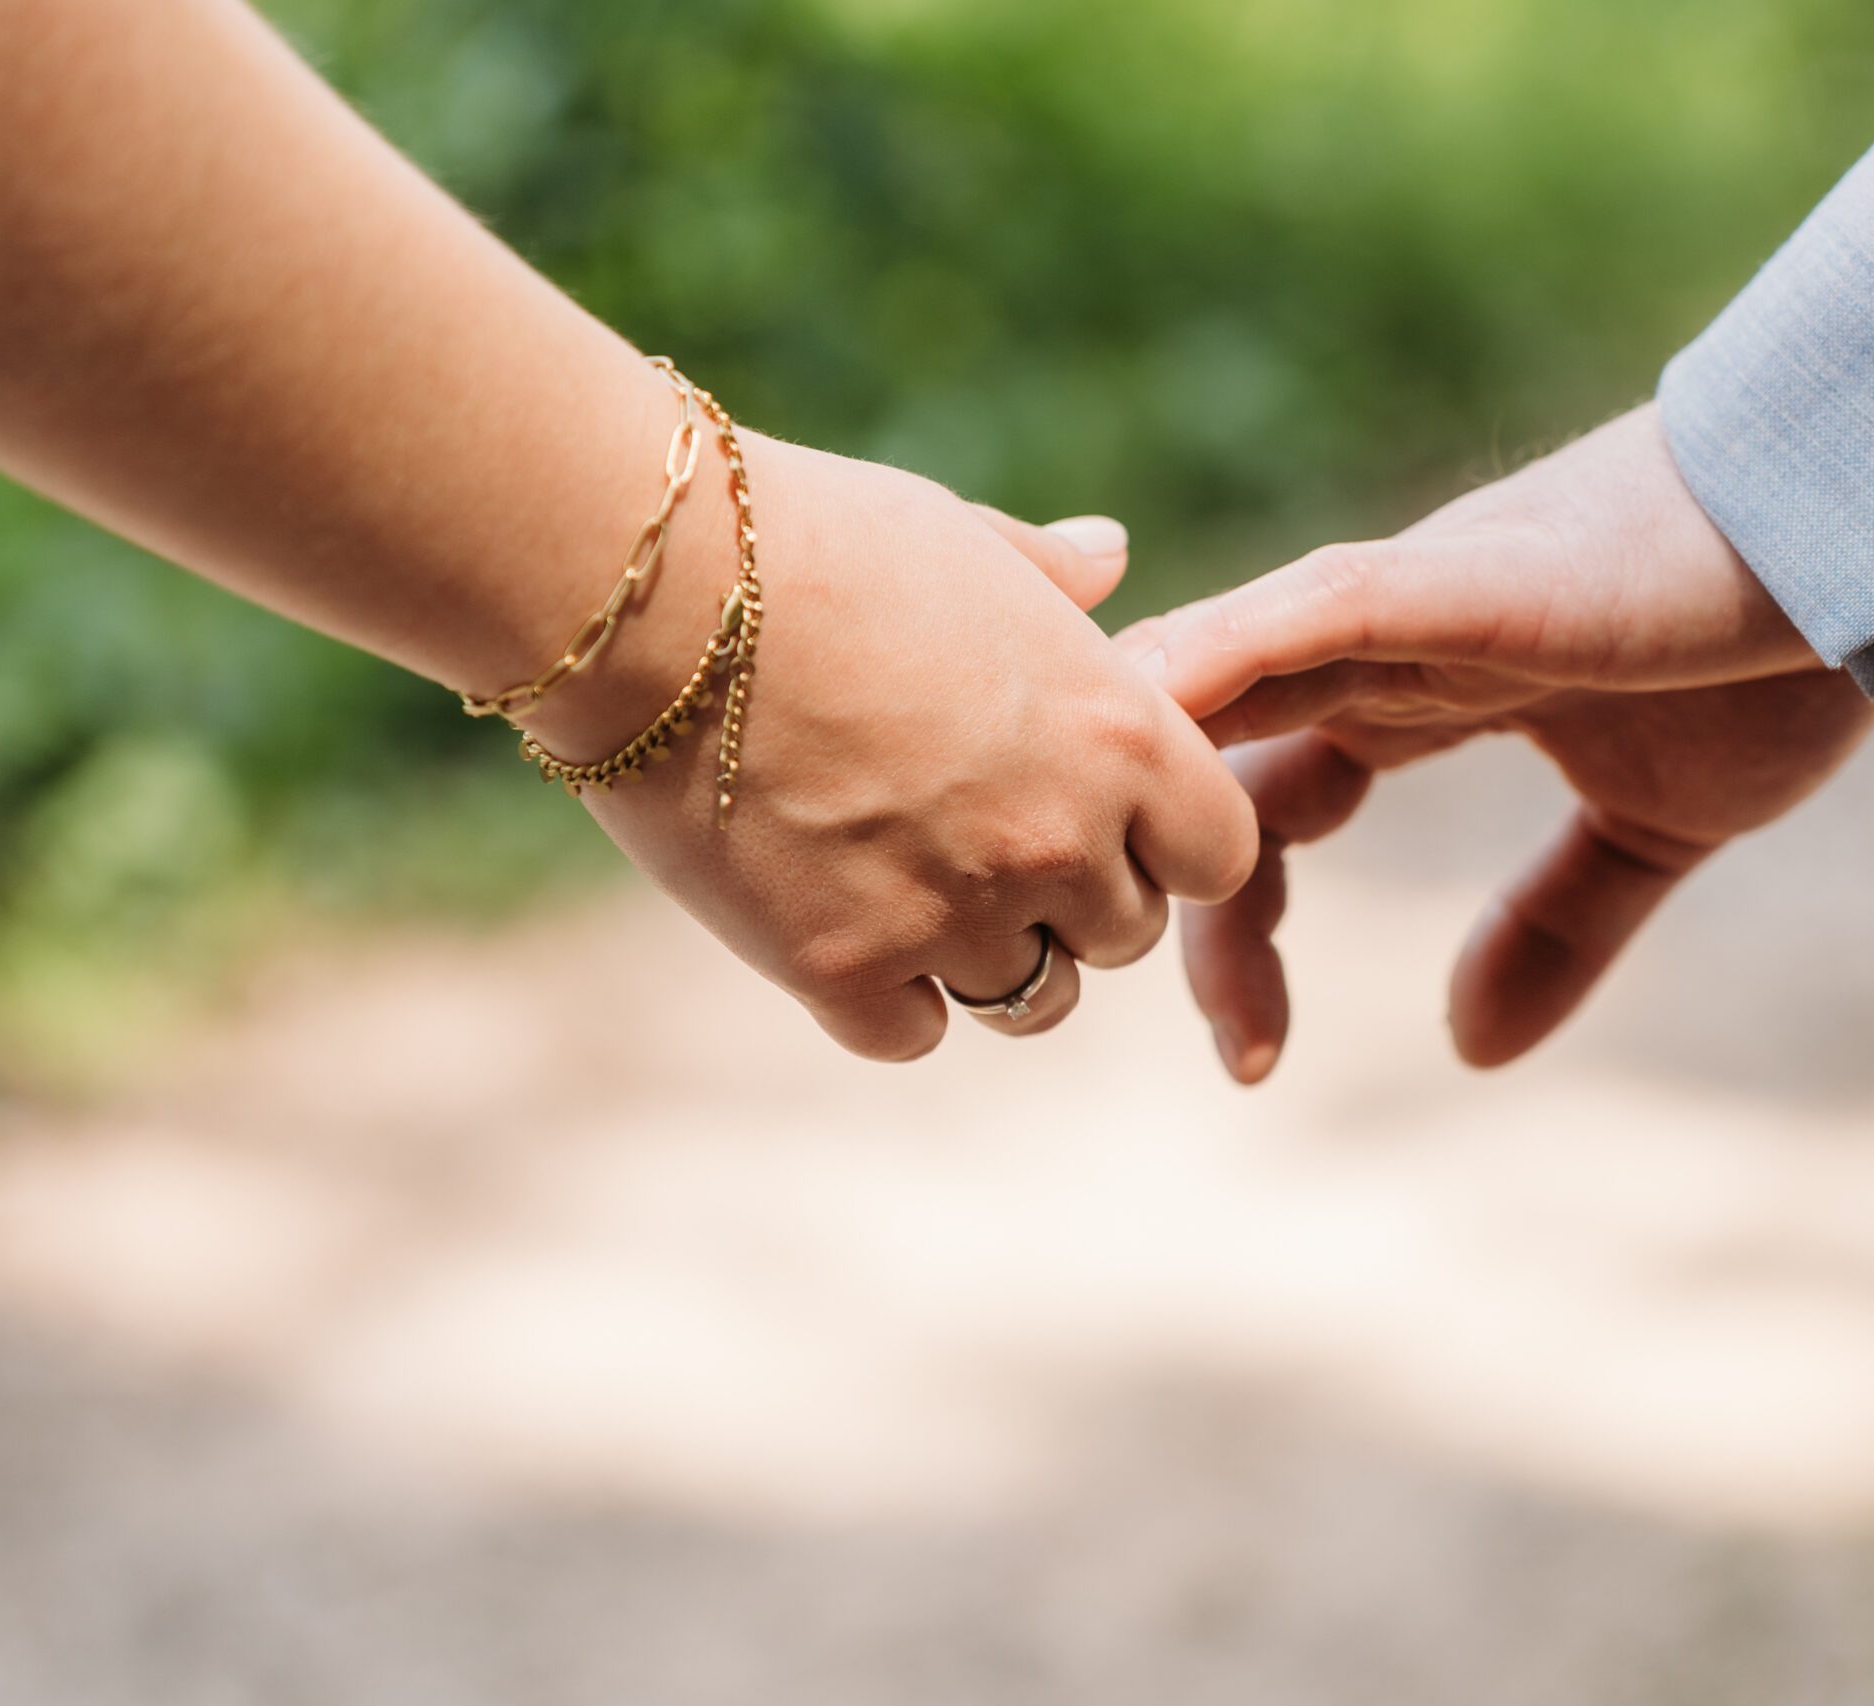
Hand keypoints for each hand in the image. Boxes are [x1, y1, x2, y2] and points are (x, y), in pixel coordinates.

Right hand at [529, 435, 1258, 1060]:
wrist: (654, 590)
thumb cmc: (814, 536)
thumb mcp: (962, 539)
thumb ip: (1055, 578)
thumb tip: (1111, 554)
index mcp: (1119, 735)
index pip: (1220, 852)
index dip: (1172, 840)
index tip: (1115, 811)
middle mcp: (1057, 841)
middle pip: (1126, 932)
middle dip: (1079, 895)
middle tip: (996, 833)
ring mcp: (952, 916)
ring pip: (1033, 1001)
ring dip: (997, 956)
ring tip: (924, 882)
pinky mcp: (841, 971)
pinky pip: (914, 1032)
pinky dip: (891, 997)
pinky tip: (845, 920)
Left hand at [1120, 405, 1873, 1079]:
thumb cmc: (1773, 650)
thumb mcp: (1651, 828)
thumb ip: (1555, 927)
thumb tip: (1471, 1049)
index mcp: (1415, 695)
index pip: (1267, 815)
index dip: (1233, 932)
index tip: (1255, 1059)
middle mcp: (1379, 644)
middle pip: (1213, 760)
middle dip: (1166, 881)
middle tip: (1172, 1022)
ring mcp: (1408, 603)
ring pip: (1220, 670)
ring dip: (1139, 765)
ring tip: (1064, 851)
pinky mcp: (1461, 577)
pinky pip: (1312, 608)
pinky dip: (1220, 649)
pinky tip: (1143, 698)